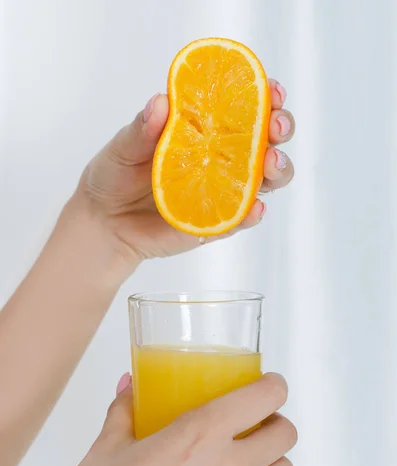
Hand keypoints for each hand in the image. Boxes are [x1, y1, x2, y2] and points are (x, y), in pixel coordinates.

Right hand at [3, 374, 295, 465]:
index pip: (264, 397)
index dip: (273, 385)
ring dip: (273, 461)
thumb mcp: (107, 445)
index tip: (268, 384)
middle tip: (257, 422)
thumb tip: (129, 388)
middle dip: (275, 422)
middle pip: (284, 435)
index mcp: (198, 434)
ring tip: (252, 460)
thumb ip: (126, 409)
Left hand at [74, 80, 294, 269]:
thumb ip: (141, 129)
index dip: (263, 96)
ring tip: (270, 165)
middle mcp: (219, 157)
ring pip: (264, 179)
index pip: (241, 107)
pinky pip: (241, 218)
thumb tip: (160, 103)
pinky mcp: (215, 222)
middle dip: (279, 128)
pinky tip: (254, 208)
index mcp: (202, 129)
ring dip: (277, 170)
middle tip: (275, 126)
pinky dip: (252, 214)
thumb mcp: (122, 148)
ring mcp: (221, 190)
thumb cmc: (114, 178)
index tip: (271, 89)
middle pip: (265, 140)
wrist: (104, 223)